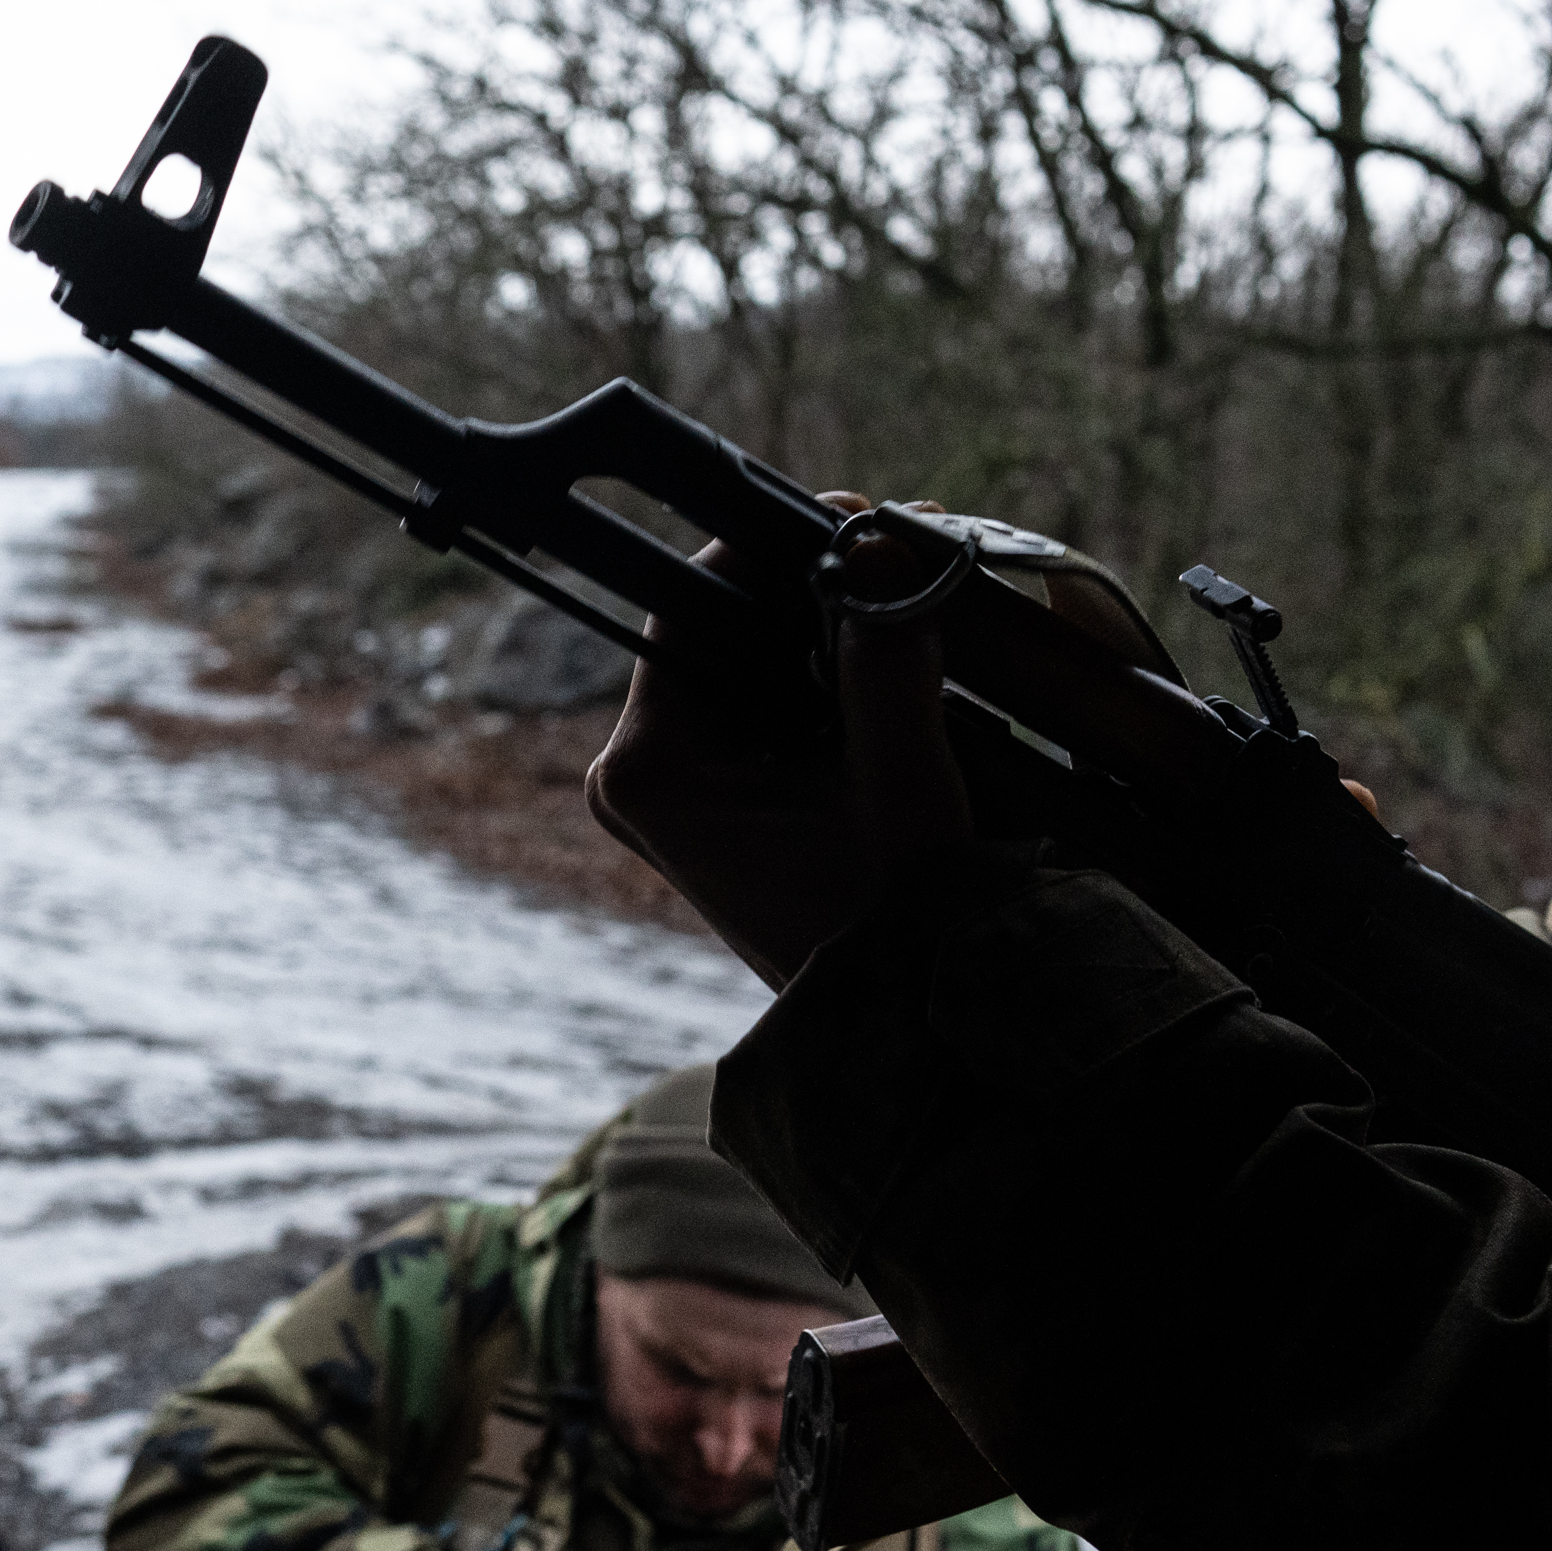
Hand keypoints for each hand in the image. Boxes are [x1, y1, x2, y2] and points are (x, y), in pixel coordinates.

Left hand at [587, 498, 981, 989]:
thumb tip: (886, 550)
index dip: (771, 546)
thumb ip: (888, 661)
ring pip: (748, 659)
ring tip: (911, 592)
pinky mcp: (712, 801)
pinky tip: (892, 650)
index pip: (690, 604)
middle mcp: (640, 771)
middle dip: (812, 585)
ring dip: (826, 624)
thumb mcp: (900, 785)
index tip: (854, 518)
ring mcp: (672, 788)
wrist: (894, 1033)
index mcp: (650, 766)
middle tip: (902, 546)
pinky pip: (762, 703)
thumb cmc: (887, 930)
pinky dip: (824, 675)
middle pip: (720, 626)